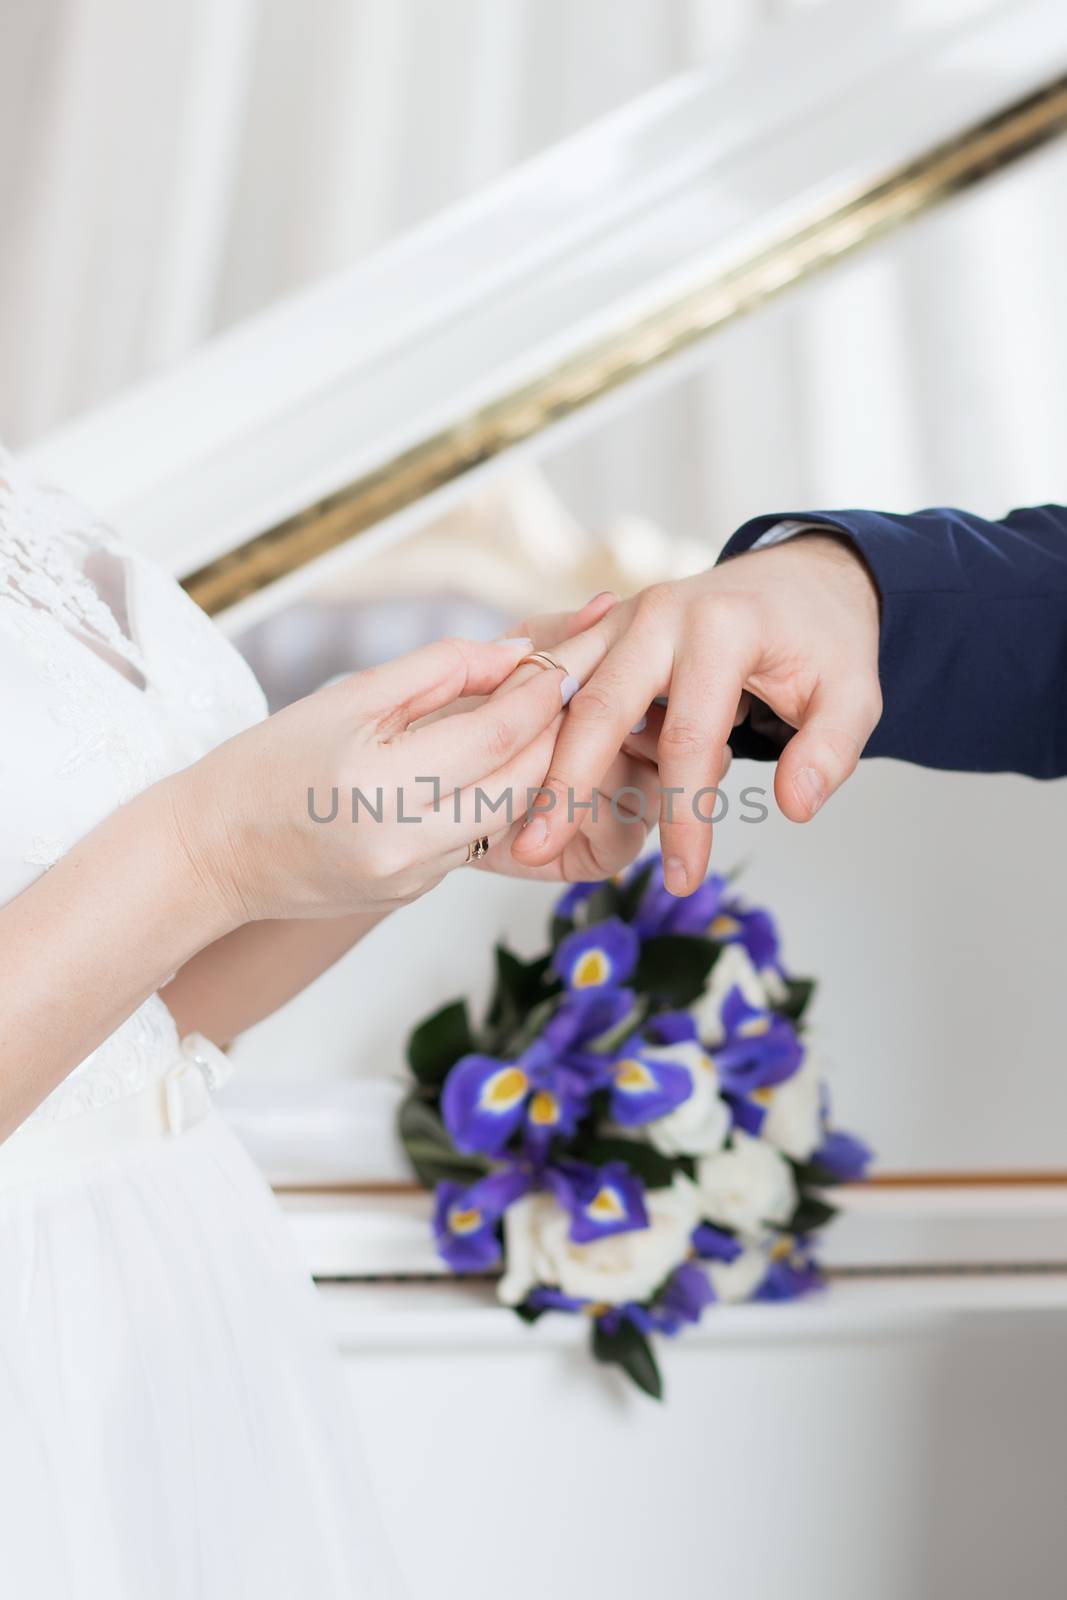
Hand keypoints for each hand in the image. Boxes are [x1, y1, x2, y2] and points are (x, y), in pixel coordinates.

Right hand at [167, 630, 608, 925]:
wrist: (210, 855)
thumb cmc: (267, 763)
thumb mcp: (345, 698)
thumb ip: (436, 670)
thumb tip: (517, 653)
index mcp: (380, 786)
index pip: (496, 737)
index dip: (541, 693)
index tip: (571, 653)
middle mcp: (405, 843)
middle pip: (521, 783)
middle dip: (559, 729)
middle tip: (583, 679)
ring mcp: (414, 878)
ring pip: (509, 815)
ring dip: (539, 764)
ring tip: (556, 714)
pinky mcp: (415, 894)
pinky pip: (478, 839)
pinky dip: (499, 797)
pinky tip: (506, 760)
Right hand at [509, 534, 881, 893]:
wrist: (798, 579)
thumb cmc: (822, 642)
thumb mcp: (854, 693)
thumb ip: (829, 749)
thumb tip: (794, 806)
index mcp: (721, 629)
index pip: (690, 739)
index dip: (684, 817)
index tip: (683, 880)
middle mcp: (660, 613)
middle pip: (599, 708)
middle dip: (566, 784)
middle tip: (537, 851)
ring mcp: (623, 617)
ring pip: (561, 688)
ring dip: (532, 752)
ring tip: (510, 820)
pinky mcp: (604, 628)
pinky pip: (556, 675)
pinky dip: (532, 722)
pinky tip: (511, 775)